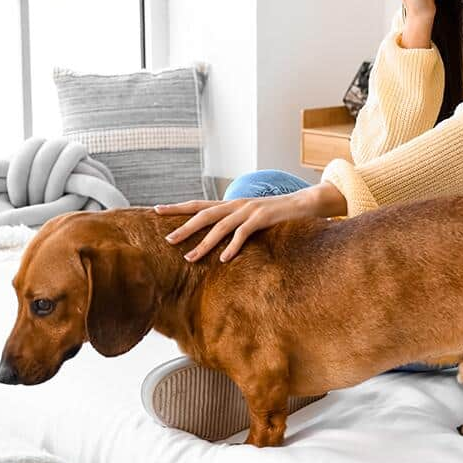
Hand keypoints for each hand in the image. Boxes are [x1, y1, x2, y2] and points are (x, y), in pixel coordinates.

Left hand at [156, 183, 347, 262]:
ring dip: (204, 242)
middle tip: (167, 239)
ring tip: (190, 257)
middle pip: (204, 214)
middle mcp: (237, 204)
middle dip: (184, 226)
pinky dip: (233, 246)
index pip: (199, 204)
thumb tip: (218, 240)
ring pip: (220, 225)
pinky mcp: (263, 218)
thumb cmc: (278, 215)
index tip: (156, 210)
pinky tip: (225, 259)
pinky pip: (244, 233)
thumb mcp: (252, 218)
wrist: (306, 203)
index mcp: (232, 204)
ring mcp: (249, 210)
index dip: (178, 207)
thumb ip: (235, 225)